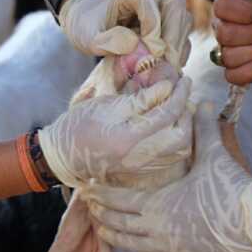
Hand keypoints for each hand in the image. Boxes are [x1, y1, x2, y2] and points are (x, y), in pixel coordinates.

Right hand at [38, 77, 192, 187]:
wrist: (63, 156)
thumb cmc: (79, 125)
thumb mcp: (107, 105)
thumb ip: (140, 99)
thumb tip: (167, 88)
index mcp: (128, 138)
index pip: (167, 114)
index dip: (179, 94)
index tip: (183, 80)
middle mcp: (139, 157)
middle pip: (181, 137)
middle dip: (187, 112)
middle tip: (184, 94)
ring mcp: (142, 168)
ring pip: (180, 150)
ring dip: (185, 127)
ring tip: (179, 108)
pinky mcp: (142, 172)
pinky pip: (171, 158)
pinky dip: (177, 140)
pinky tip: (171, 125)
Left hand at [59, 0, 192, 66]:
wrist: (86, 21)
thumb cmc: (86, 25)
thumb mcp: (86, 36)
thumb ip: (106, 41)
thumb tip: (135, 44)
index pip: (151, 4)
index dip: (153, 29)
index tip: (149, 52)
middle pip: (176, 8)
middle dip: (173, 37)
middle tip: (165, 64)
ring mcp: (162, 12)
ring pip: (184, 21)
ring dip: (178, 46)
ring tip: (166, 68)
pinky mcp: (167, 27)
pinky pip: (182, 36)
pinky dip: (179, 52)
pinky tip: (167, 68)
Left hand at [83, 103, 251, 251]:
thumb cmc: (229, 186)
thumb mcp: (214, 154)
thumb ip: (203, 129)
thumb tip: (204, 102)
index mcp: (158, 201)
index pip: (120, 199)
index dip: (102, 195)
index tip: (87, 190)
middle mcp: (157, 227)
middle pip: (121, 223)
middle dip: (103, 215)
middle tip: (89, 210)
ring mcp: (170, 248)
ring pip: (133, 246)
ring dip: (116, 239)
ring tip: (103, 233)